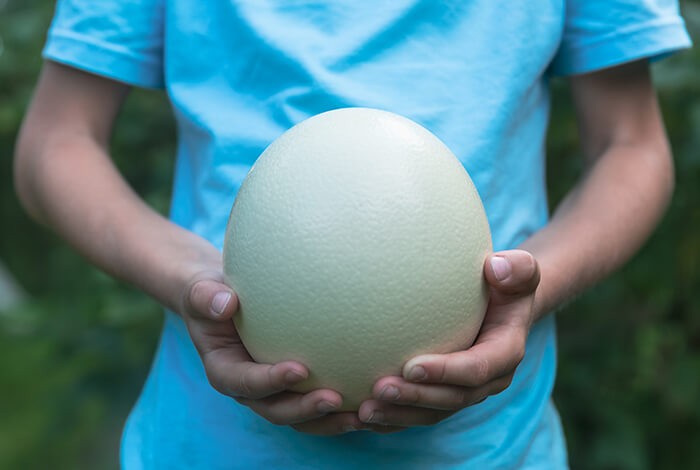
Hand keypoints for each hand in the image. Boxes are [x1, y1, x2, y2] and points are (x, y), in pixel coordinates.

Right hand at [180, 268, 365, 434]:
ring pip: (300, 417)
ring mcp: (272, 393)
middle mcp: (249, 389)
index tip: (299, 369)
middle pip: (276, 409)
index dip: (270, 381)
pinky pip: (315, 404)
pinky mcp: (293, 388)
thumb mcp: (202, 290)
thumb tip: (225, 303)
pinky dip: (340, 409)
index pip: (245, 382)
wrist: (223, 301)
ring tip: (361, 415)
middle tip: (335, 399)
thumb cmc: (212, 294)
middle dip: (305, 409)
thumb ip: (206, 297)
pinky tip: (370, 401)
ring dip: (329, 420)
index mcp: (224, 370)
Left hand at [357, 250, 539, 430]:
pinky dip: (390, 420)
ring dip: (397, 415)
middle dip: (414, 398)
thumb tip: (496, 267)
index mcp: (505, 353)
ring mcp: (465, 392)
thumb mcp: (520, 269)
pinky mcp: (444, 396)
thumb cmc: (506, 281)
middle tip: (379, 389)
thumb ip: (517, 267)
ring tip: (363, 411)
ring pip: (431, 414)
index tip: (410, 366)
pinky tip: (358, 416)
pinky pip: (416, 414)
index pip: (476, 369)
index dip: (445, 372)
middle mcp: (487, 380)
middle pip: (450, 399)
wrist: (504, 304)